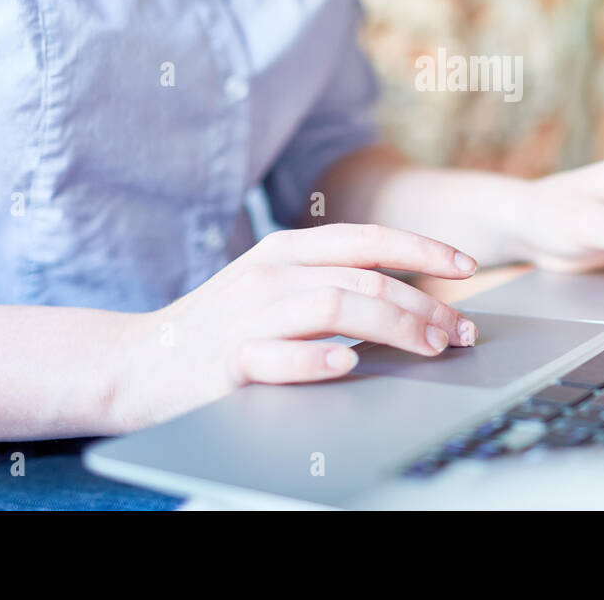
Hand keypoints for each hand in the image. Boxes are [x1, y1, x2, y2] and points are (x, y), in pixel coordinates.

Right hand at [120, 224, 478, 428]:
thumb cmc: (222, 328)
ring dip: (393, 328)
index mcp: (286, 249)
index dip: (422, 250)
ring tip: (429, 348)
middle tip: (459, 333)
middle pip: (365, 280)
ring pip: (334, 308)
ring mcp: (248, 316)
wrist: (138, 364)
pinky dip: (316, 360)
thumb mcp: (274, 288)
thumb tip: (412, 302)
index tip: (465, 267)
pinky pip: (278, 357)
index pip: (368, 239)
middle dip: (424, 306)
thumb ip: (331, 283)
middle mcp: (270, 274)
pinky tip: (347, 364)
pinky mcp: (227, 361)